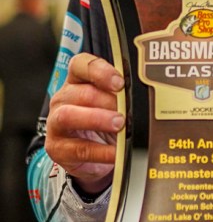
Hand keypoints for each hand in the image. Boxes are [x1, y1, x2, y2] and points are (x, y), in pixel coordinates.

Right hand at [45, 52, 124, 193]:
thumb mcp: (115, 105)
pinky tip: (115, 152)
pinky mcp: (58, 149)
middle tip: (125, 112)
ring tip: (118, 126)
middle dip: (106, 101)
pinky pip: (78, 148)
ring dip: (96, 120)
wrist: (95, 157)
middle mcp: (64, 99)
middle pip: (80, 92)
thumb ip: (125, 96)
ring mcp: (56, 124)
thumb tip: (146, 95)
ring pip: (69, 116)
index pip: (81, 65)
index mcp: (78, 81)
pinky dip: (100, 151)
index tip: (119, 83)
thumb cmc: (105, 123)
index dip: (100, 71)